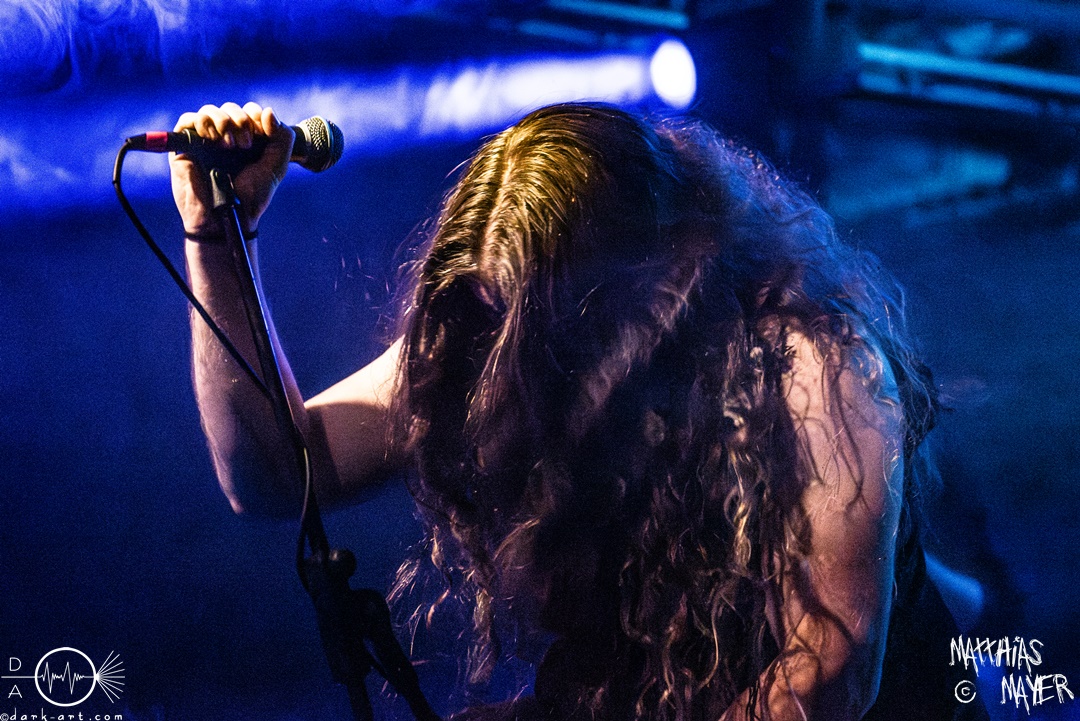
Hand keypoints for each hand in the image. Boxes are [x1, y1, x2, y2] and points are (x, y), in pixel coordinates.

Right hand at [169, 101, 294, 237]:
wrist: (227, 217)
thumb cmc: (251, 196)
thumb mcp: (276, 168)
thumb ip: (282, 139)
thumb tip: (268, 111)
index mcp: (247, 138)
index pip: (250, 111)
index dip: (255, 116)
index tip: (261, 134)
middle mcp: (226, 136)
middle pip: (230, 108)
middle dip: (241, 121)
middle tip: (244, 145)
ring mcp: (205, 140)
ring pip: (209, 110)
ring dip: (223, 121)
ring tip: (229, 146)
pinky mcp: (185, 146)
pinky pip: (187, 120)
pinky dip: (200, 122)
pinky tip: (211, 139)